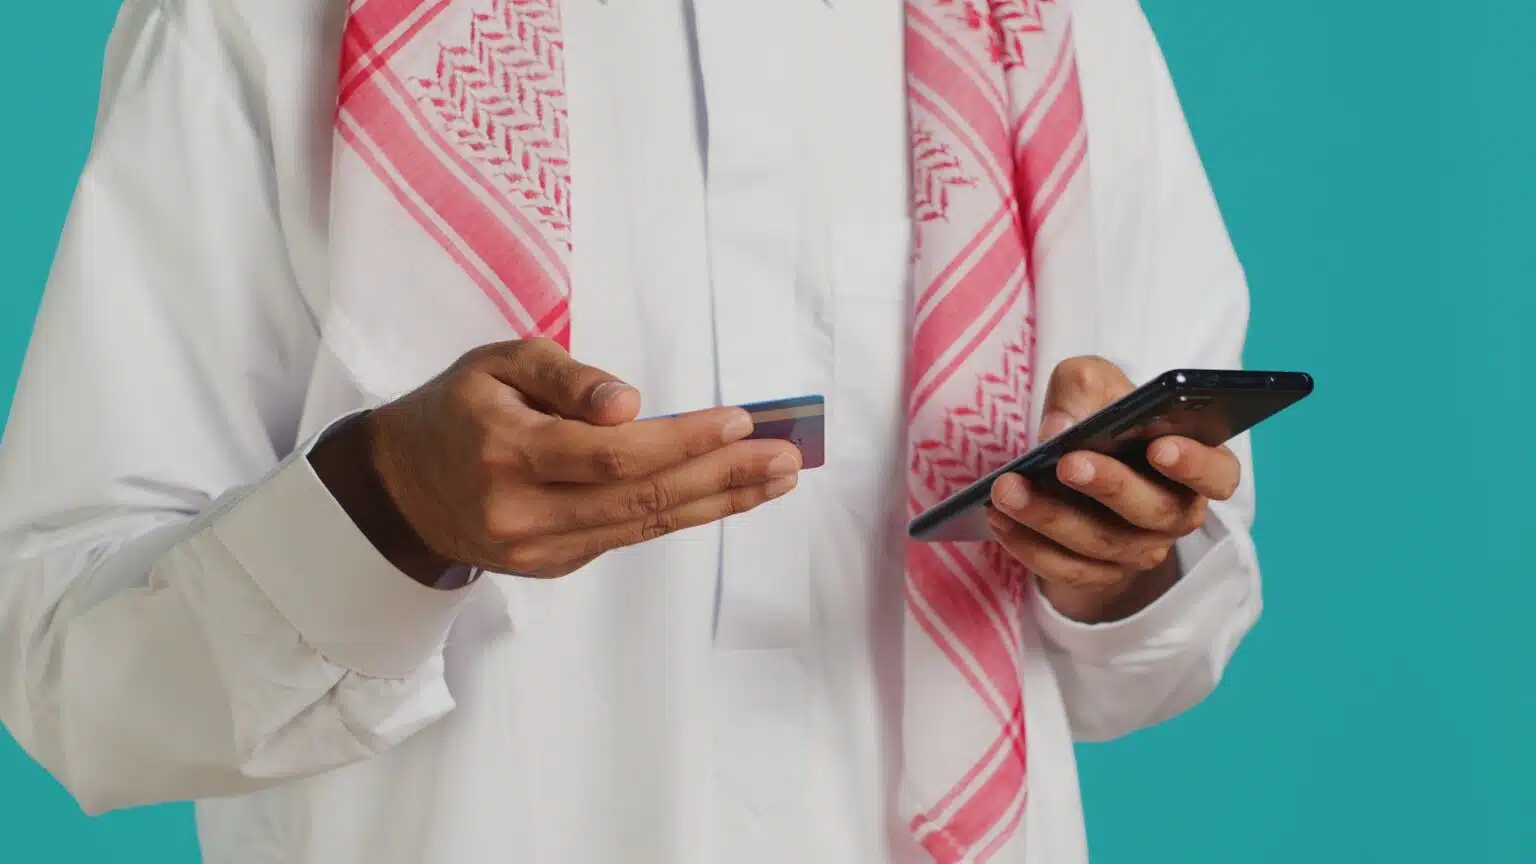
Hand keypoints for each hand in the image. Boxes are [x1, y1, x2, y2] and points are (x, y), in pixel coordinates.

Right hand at [312, 339, 801, 582]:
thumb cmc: (457, 409)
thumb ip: (564, 376)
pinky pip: (628, 536)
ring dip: (718, 501)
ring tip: (775, 478)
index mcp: (503, 451)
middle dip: (722, 476)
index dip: (681, 441)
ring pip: (643, 525)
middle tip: (786, 456)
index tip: (738, 420)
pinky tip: (726, 493)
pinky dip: (682, 513)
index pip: (611, 455)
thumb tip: (630, 404)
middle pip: (639, 498)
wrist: (402, 488)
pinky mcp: (554, 566)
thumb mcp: (496, 364)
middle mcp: (522, 512)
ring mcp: (539, 549)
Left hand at [985, 357, 1240, 621]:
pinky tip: (999, 517)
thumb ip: (1083, 388)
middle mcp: (1177, 513)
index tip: (1161, 446)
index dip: (1196, 465)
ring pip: (1102, 544)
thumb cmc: (1099, 414)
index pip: (1219, 473)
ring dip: (1050, 517)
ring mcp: (1140, 550)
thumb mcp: (1092, 383)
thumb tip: (1060, 428)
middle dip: (1108, 486)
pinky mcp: (1100, 574)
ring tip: (1007, 488)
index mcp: (1196, 464)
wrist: (1076, 462)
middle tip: (1066, 463)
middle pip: (1154, 511)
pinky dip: (1029, 545)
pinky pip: (1067, 569)